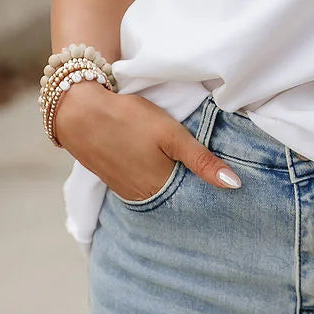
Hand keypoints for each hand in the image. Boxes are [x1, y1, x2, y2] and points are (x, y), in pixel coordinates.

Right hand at [52, 80, 241, 198]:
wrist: (79, 112)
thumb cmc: (128, 119)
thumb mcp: (171, 134)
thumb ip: (202, 160)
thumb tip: (235, 185)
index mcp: (161, 189)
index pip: (194, 200)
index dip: (209, 191)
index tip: (227, 185)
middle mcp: (143, 198)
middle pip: (177, 200)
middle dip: (193, 191)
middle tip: (211, 177)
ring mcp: (127, 192)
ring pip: (160, 194)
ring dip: (173, 186)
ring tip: (188, 172)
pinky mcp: (115, 182)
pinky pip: (142, 189)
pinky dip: (155, 182)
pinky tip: (161, 168)